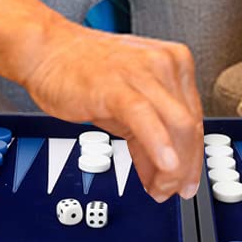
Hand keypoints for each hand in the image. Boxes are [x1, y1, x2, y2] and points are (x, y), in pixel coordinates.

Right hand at [15, 23, 202, 201]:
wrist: (46, 50)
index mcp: (174, 62)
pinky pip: (146, 119)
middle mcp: (165, 63)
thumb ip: (150, 132)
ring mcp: (142, 72)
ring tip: (161, 188)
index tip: (185, 179)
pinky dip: (159, 146)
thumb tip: (164, 169)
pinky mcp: (117, 85)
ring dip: (174, 167)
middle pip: (190, 126)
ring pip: (177, 126)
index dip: (192, 157)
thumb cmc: (84, 71)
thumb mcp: (127, 101)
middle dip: (186, 167)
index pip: (195, 118)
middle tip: (172, 191)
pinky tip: (164, 168)